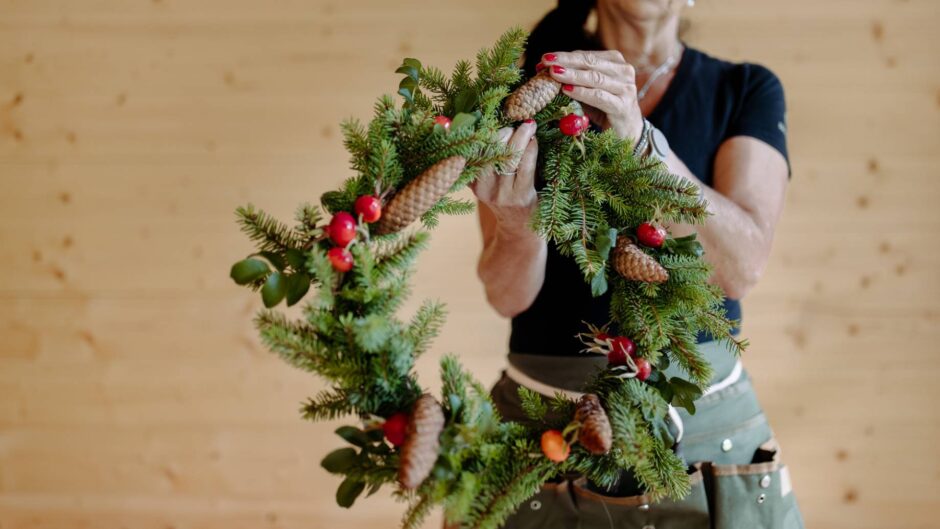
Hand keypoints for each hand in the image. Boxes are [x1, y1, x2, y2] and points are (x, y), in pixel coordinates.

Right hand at [469, 121, 538, 235]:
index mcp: (473, 183)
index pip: (472, 152)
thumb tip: (477, 126)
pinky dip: (530, 148)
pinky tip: (534, 140)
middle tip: (514, 124)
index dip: (483, 133)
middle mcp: (485, 189)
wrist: (519, 228)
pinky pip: (526, 165)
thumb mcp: (486, 183)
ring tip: (528, 125)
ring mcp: (503, 193)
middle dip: (503, 132)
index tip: (493, 121)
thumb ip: (481, 162)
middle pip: (490, 151)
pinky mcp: (522, 196)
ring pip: (509, 156)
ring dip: (520, 136)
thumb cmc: (503, 198)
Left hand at [541, 51, 643, 141]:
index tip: (544, 59)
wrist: (627, 133)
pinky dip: (582, 92)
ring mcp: (625, 88)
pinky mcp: (622, 106)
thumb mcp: (588, 91)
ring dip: (572, 75)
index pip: (586, 55)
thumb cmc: (604, 109)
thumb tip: (543, 70)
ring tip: (554, 73)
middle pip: (590, 62)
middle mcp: (624, 71)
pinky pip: (599, 97)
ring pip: (594, 78)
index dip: (565, 56)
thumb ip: (573, 80)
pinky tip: (567, 90)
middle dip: (566, 61)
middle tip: (546, 60)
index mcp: (615, 62)